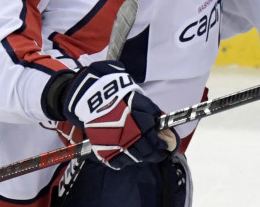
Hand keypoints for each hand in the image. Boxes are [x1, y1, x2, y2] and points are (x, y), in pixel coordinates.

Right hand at [61, 61, 175, 168]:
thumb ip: (153, 113)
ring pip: (135, 158)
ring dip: (143, 158)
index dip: (165, 144)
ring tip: (145, 155)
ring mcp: (116, 143)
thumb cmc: (118, 95)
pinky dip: (126, 161)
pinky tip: (129, 155)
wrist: (91, 96)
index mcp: (139, 120)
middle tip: (159, 153)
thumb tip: (166, 128)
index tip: (168, 145)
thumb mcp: (139, 98)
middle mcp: (129, 133)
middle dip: (156, 153)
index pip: (157, 139)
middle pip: (148, 151)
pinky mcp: (104, 149)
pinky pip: (119, 162)